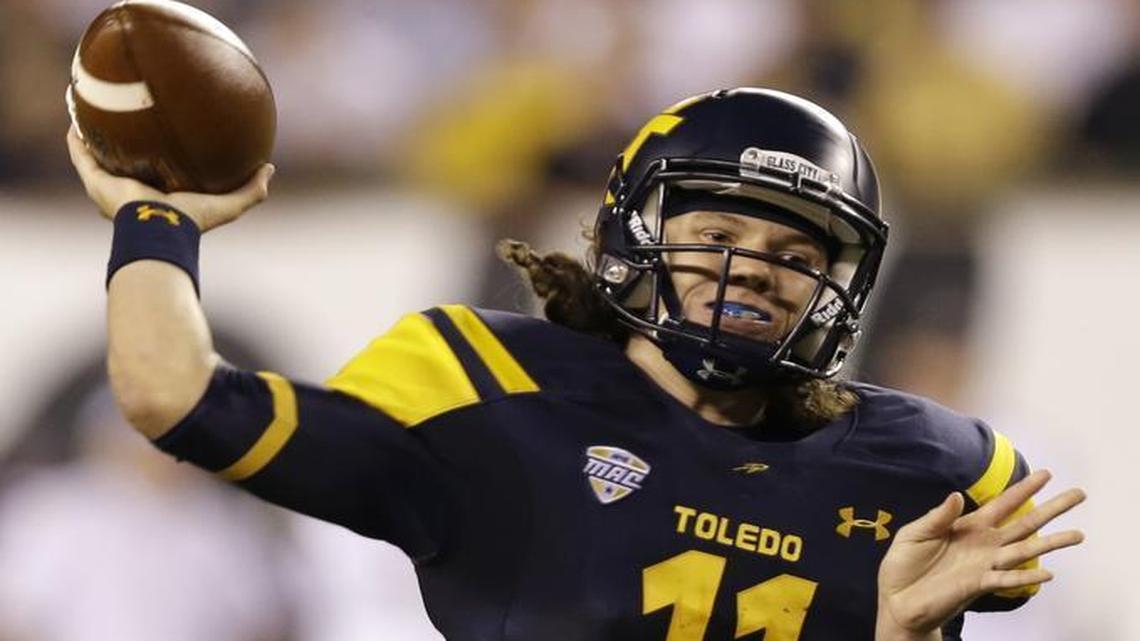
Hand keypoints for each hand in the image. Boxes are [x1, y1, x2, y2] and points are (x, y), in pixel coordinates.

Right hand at [66, 125, 274, 231]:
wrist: (160, 229)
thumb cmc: (193, 221)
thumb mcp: (230, 205)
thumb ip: (251, 190)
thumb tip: (269, 168)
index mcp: (161, 199)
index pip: (160, 178)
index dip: (161, 162)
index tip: (165, 143)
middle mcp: (133, 194)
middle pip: (126, 167)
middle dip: (126, 149)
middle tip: (128, 125)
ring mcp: (111, 189)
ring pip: (99, 160)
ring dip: (95, 140)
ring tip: (94, 115)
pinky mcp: (95, 182)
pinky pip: (81, 156)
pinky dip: (76, 139)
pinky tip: (75, 119)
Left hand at [876, 470, 1084, 639]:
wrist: (897, 598)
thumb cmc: (904, 564)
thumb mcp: (914, 533)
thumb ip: (938, 516)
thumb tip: (957, 495)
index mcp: (968, 526)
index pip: (1003, 504)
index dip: (1023, 490)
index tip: (1046, 475)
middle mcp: (984, 544)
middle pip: (1025, 523)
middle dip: (1052, 509)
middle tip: (1078, 495)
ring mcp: (985, 565)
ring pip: (1025, 551)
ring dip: (1052, 543)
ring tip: (1079, 534)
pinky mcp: (978, 585)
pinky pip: (1006, 580)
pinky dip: (1026, 578)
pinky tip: (1050, 573)